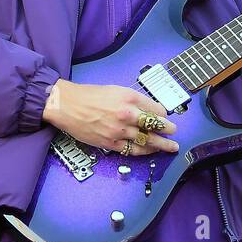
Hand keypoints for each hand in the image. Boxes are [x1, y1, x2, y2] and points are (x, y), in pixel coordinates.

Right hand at [42, 79, 178, 155]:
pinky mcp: (111, 143)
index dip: (163, 115)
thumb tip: (148, 109)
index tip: (166, 118)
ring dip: (161, 145)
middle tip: (174, 133)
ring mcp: (119, 130)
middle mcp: (127, 114)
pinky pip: (132, 150)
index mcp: (129, 98)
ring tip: (171, 147)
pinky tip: (150, 152)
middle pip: (155, 126)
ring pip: (147, 141)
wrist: (66, 105)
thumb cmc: (89, 96)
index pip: (155, 109)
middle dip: (168, 131)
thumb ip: (133, 100)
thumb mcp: (115, 90)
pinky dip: (143, 151)